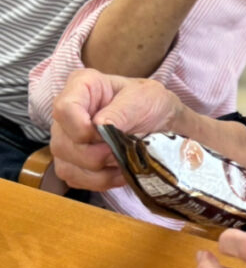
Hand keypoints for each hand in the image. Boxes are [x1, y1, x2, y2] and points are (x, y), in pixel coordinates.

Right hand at [50, 69, 182, 190]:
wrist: (160, 121)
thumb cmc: (150, 102)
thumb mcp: (144, 98)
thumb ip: (122, 111)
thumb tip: (99, 126)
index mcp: (83, 86)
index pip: (64, 108)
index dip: (82, 127)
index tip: (106, 134)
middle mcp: (66, 114)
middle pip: (63, 144)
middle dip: (97, 154)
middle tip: (124, 148)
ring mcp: (65, 139)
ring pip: (67, 166)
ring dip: (100, 171)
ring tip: (124, 160)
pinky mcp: (70, 162)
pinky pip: (75, 179)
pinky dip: (100, 181)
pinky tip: (119, 171)